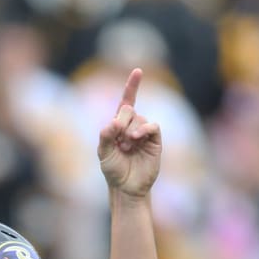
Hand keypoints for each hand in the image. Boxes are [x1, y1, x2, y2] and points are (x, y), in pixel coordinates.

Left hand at [97, 68, 161, 197]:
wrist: (127, 187)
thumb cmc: (113, 171)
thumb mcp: (103, 154)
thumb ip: (105, 136)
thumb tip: (114, 121)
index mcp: (118, 126)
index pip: (126, 102)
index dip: (132, 87)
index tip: (138, 71)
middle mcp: (132, 126)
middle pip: (128, 110)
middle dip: (121, 121)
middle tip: (119, 140)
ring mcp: (144, 133)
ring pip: (139, 118)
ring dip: (130, 131)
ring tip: (126, 147)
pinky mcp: (155, 140)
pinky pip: (152, 126)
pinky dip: (144, 129)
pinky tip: (136, 138)